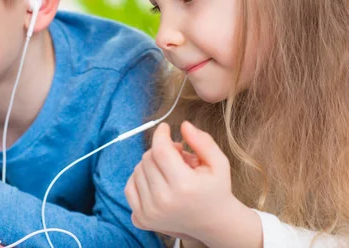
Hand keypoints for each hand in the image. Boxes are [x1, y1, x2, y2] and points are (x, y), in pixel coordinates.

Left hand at [124, 122, 246, 243]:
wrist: (213, 224)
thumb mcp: (219, 163)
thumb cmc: (216, 190)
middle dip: (161, 150)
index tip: (165, 128)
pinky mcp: (142, 219)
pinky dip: (140, 179)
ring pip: (138, 170)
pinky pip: (129, 187)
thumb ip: (203, 141)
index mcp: (184, 186)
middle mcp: (164, 201)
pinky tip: (157, 181)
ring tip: (170, 171)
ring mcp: (150, 212)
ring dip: (151, 165)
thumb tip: (183, 125)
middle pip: (148, 158)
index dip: (161, 134)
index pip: (160, 150)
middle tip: (177, 156)